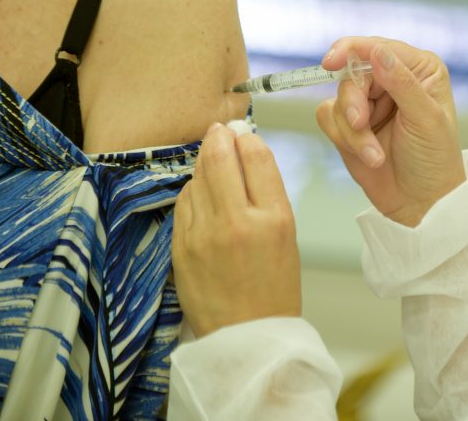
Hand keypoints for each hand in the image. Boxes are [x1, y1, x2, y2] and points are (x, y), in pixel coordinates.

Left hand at [172, 123, 300, 337]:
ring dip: (204, 162)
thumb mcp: (286, 235)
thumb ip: (266, 194)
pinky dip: (192, 191)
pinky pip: (184, 203)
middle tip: (219, 131)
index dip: (247, 139)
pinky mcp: (181, 247)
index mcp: (274, 219)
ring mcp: (204, 235)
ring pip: (198, 178)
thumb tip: (245, 153)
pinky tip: (201, 193)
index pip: (256, 158)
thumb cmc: (274, 286)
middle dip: (219, 138)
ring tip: (211, 159)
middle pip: (220, 159)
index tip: (243, 135)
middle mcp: (238, 223)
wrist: (248, 336)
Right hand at [316, 37, 465, 226]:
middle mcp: (391, 79)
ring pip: (338, 98)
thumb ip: (401, 82)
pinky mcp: (349, 124)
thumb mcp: (425, 119)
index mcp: (418, 69)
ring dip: (353, 132)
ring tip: (375, 155)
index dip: (351, 49)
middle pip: (352, 73)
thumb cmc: (434, 159)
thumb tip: (376, 51)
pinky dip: (344, 139)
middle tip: (362, 124)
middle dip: (354, 103)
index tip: (330, 61)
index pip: (378, 47)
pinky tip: (368, 156)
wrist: (420, 203)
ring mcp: (369, 102)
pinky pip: (327, 117)